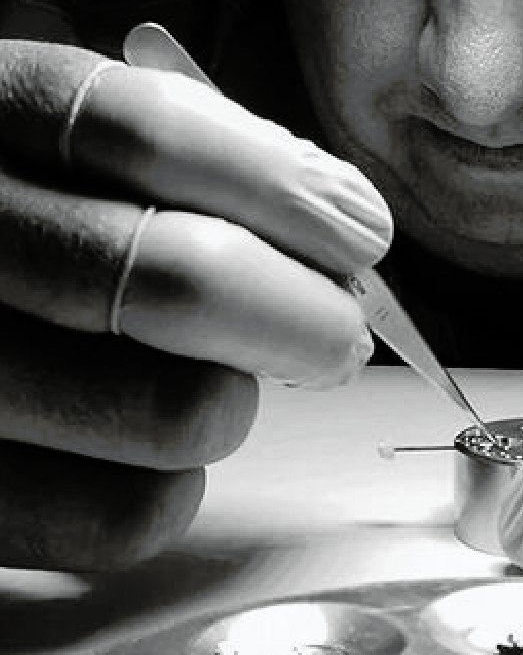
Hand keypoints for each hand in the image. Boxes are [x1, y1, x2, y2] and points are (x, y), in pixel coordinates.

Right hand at [0, 38, 391, 570]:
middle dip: (306, 312)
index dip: (282, 186)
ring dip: (237, 400)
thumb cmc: (27, 222)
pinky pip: (122, 519)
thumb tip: (334, 216)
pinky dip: (173, 489)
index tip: (358, 226)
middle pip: (181, 281)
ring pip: (177, 413)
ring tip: (222, 381)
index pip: (146, 135)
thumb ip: (180, 157)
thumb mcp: (63, 145)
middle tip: (338, 330)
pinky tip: (153, 451)